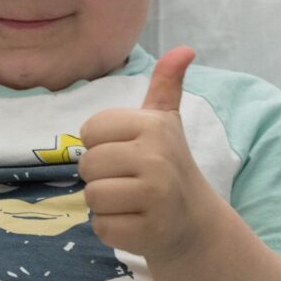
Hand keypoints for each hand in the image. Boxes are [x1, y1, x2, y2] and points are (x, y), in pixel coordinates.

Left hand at [77, 47, 223, 261]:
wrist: (194, 221)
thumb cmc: (168, 165)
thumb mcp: (165, 122)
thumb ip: (166, 86)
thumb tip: (184, 49)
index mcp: (153, 126)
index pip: (89, 131)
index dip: (101, 145)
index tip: (127, 152)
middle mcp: (156, 157)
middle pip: (87, 165)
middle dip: (101, 176)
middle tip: (130, 180)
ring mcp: (155, 196)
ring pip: (92, 196)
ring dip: (105, 203)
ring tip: (132, 200)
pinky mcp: (148, 231)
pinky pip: (101, 227)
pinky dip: (112, 228)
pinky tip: (136, 221)